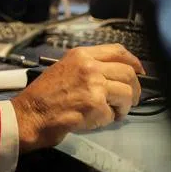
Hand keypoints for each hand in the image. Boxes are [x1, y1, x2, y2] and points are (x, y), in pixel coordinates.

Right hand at [10, 45, 143, 152]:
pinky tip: (95, 120)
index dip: (134, 61)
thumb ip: (88, 67)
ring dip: (124, 106)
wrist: (30, 114)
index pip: (118, 51)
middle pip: (128, 72)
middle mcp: (90, 66)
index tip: (140, 71)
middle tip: (130, 100)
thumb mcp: (64, 68)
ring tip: (113, 112)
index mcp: (81, 55)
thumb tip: (114, 73)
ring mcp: (94, 85)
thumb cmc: (43, 95)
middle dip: (134, 89)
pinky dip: (108, 120)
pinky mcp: (95, 106)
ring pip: (127, 93)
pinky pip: (113, 114)